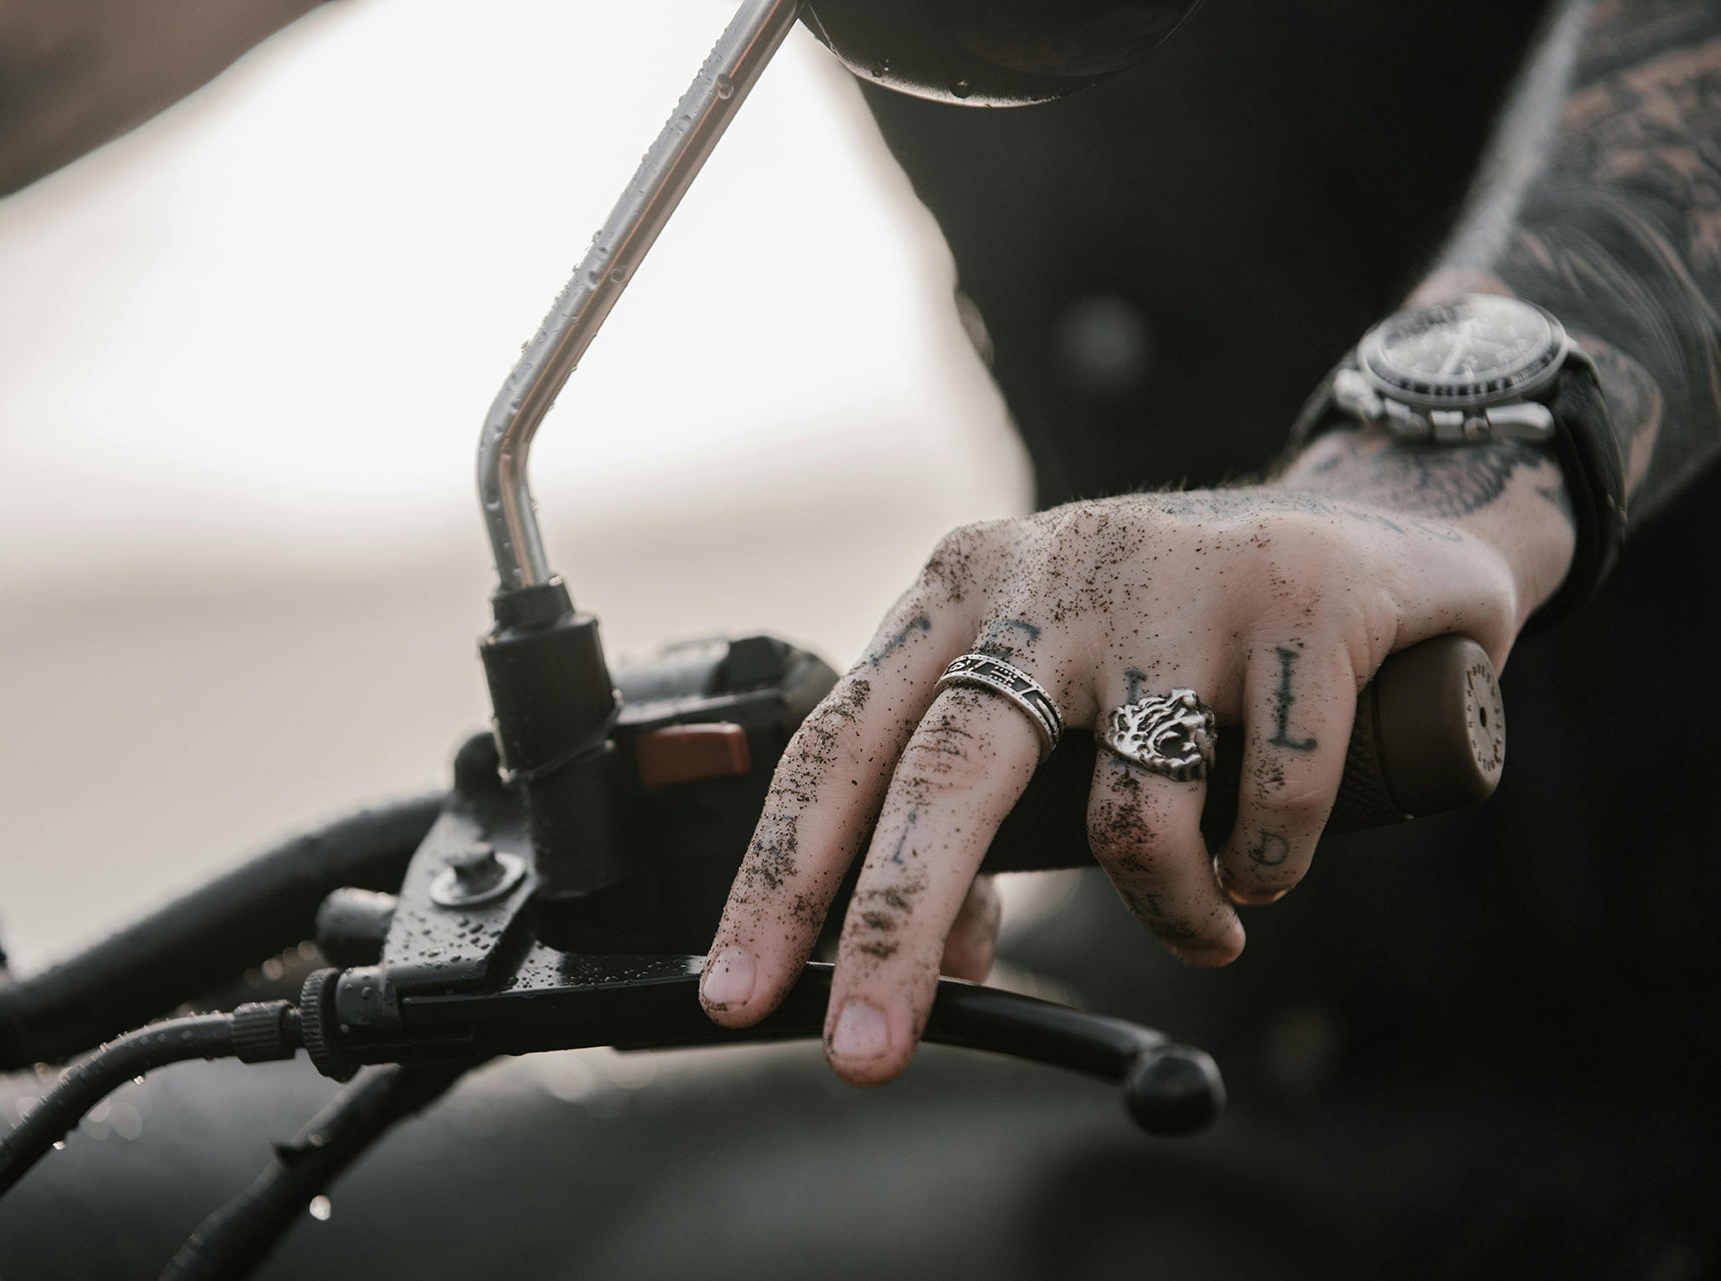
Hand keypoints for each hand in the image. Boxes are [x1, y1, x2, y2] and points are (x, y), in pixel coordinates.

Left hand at [699, 428, 1573, 1084]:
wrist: (1371, 528)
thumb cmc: (1177, 638)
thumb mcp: (1051, 694)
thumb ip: (977, 801)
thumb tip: (935, 952)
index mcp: (959, 593)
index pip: (839, 740)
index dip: (780, 872)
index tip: (737, 991)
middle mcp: (1048, 574)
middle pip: (942, 773)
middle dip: (889, 932)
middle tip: (864, 1059)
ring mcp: (1172, 582)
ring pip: (1131, 817)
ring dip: (1167, 913)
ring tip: (1204, 921)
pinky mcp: (1298, 598)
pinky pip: (1271, 801)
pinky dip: (1267, 868)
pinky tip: (1268, 861)